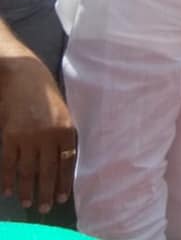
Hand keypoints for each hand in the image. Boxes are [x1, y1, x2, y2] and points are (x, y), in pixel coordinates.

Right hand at [0, 55, 75, 212]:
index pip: (67, 163)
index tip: (61, 197)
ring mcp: (28, 138)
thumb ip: (63, 135)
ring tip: (28, 202)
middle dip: (46, 192)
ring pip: (27, 171)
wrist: (24, 76)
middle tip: (44, 208)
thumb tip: (63, 161)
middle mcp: (48, 137)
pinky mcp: (9, 137)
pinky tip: (8, 191)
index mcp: (66, 130)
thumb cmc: (46, 94)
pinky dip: (8, 180)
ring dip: (27, 189)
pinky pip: (9, 164)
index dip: (63, 182)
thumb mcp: (63, 112)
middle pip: (47, 171)